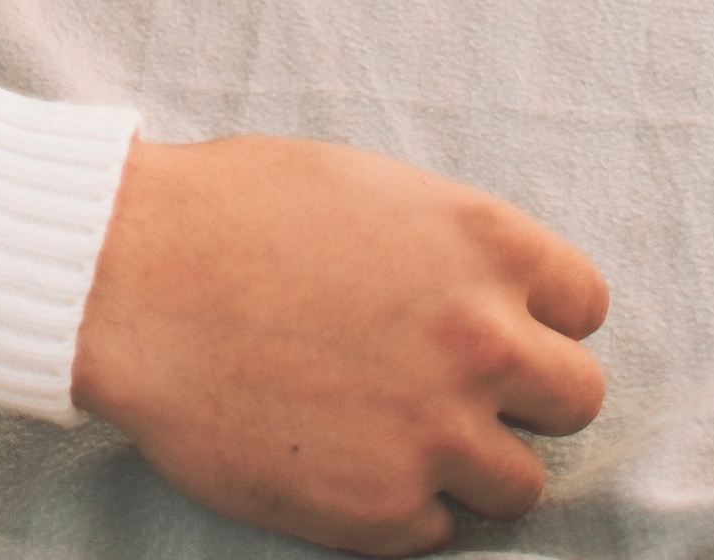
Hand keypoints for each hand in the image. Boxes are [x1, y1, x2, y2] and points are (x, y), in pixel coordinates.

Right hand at [72, 133, 607, 553]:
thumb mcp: (361, 188)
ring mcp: (441, 431)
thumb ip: (447, 247)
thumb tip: (493, 297)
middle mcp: (483, 339)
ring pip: (520, 484)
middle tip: (451, 387)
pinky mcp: (388, 508)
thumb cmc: (228, 214)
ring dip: (467, 462)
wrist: (127, 279)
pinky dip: (399, 502)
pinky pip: (439, 528)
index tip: (496, 325)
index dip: (539, 318)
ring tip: (390, 428)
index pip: (586, 304)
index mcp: (483, 243)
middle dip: (523, 397)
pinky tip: (337, 453)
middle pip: (576, 400)